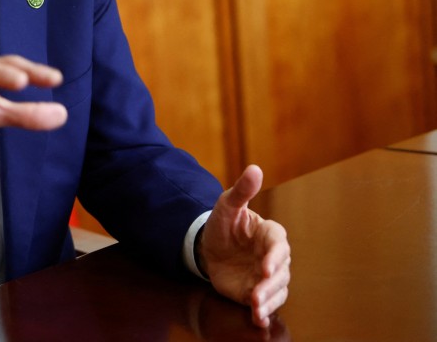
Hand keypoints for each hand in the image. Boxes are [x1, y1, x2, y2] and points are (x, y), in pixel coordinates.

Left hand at [199, 165, 290, 328]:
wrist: (208, 246)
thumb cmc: (222, 223)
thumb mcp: (227, 205)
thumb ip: (242, 190)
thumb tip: (255, 168)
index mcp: (270, 234)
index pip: (278, 245)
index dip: (274, 256)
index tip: (265, 266)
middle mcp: (273, 257)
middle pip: (281, 272)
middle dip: (270, 284)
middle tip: (257, 292)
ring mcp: (267, 277)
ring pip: (277, 291)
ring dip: (268, 301)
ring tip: (256, 309)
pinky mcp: (257, 292)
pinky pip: (267, 304)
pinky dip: (265, 313)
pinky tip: (259, 320)